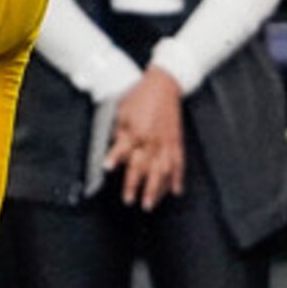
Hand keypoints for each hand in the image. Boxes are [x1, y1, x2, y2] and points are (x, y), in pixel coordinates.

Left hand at [105, 66, 186, 208]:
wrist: (165, 84)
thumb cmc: (141, 96)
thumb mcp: (122, 111)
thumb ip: (118, 133)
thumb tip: (113, 153)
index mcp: (137, 130)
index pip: (124, 148)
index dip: (115, 158)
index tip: (107, 168)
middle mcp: (152, 139)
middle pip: (144, 166)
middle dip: (136, 185)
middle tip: (130, 201)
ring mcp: (166, 142)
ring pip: (162, 171)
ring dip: (156, 189)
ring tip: (150, 204)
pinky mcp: (177, 142)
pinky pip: (178, 164)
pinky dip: (177, 179)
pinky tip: (174, 191)